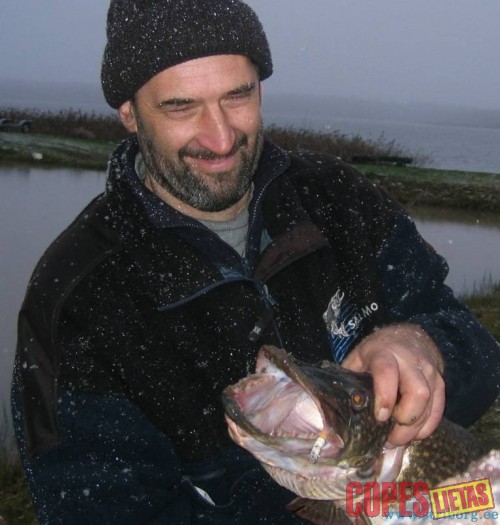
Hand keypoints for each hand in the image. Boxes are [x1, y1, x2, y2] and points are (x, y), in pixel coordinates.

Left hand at [342, 323, 444, 445]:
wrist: (408, 337)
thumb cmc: (378, 351)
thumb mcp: (359, 357)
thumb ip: (351, 378)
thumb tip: (338, 406)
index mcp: (385, 352)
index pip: (387, 372)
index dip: (385, 397)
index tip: (380, 417)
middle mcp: (410, 360)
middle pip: (417, 392)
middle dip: (405, 420)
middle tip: (390, 436)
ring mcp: (428, 371)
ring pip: (430, 404)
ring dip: (415, 428)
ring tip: (398, 439)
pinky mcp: (440, 382)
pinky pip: (438, 410)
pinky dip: (427, 426)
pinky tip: (413, 433)